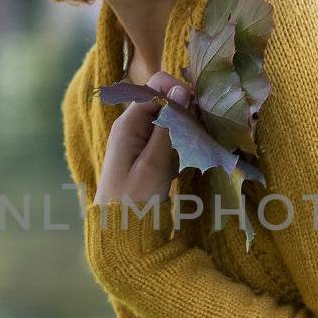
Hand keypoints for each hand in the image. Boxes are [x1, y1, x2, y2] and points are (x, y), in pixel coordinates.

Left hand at [93, 71, 192, 208]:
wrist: (119, 232)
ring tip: (185, 159)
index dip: (179, 92)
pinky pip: (170, 141)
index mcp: (128, 123)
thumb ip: (168, 126)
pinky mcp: (148, 155)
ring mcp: (140, 140)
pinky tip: (179, 168)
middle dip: (186, 115)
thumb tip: (181, 90)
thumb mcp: (154, 164)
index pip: (156, 86)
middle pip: (166, 102)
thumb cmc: (133, 200)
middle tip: (194, 140)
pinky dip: (180, 149)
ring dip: (185, 135)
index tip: (197, 111)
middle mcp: (133, 126)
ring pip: (172, 122)